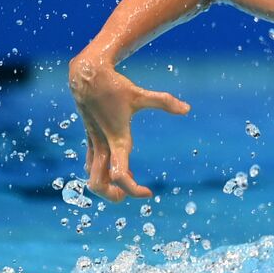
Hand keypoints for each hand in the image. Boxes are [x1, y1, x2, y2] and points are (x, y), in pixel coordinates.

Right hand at [67, 55, 189, 201]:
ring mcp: (94, 142)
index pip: (119, 175)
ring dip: (105, 186)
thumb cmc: (114, 86)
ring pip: (91, 175)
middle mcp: (103, 144)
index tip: (149, 192)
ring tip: (127, 184)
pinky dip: (101, 172)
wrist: (86, 76)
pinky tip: (117, 167)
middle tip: (129, 195)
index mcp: (116, 139)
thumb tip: (187, 109)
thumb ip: (164, 102)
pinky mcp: (91, 138)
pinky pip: (91, 163)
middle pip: (97, 183)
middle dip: (111, 195)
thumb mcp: (140, 95)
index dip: (132, 189)